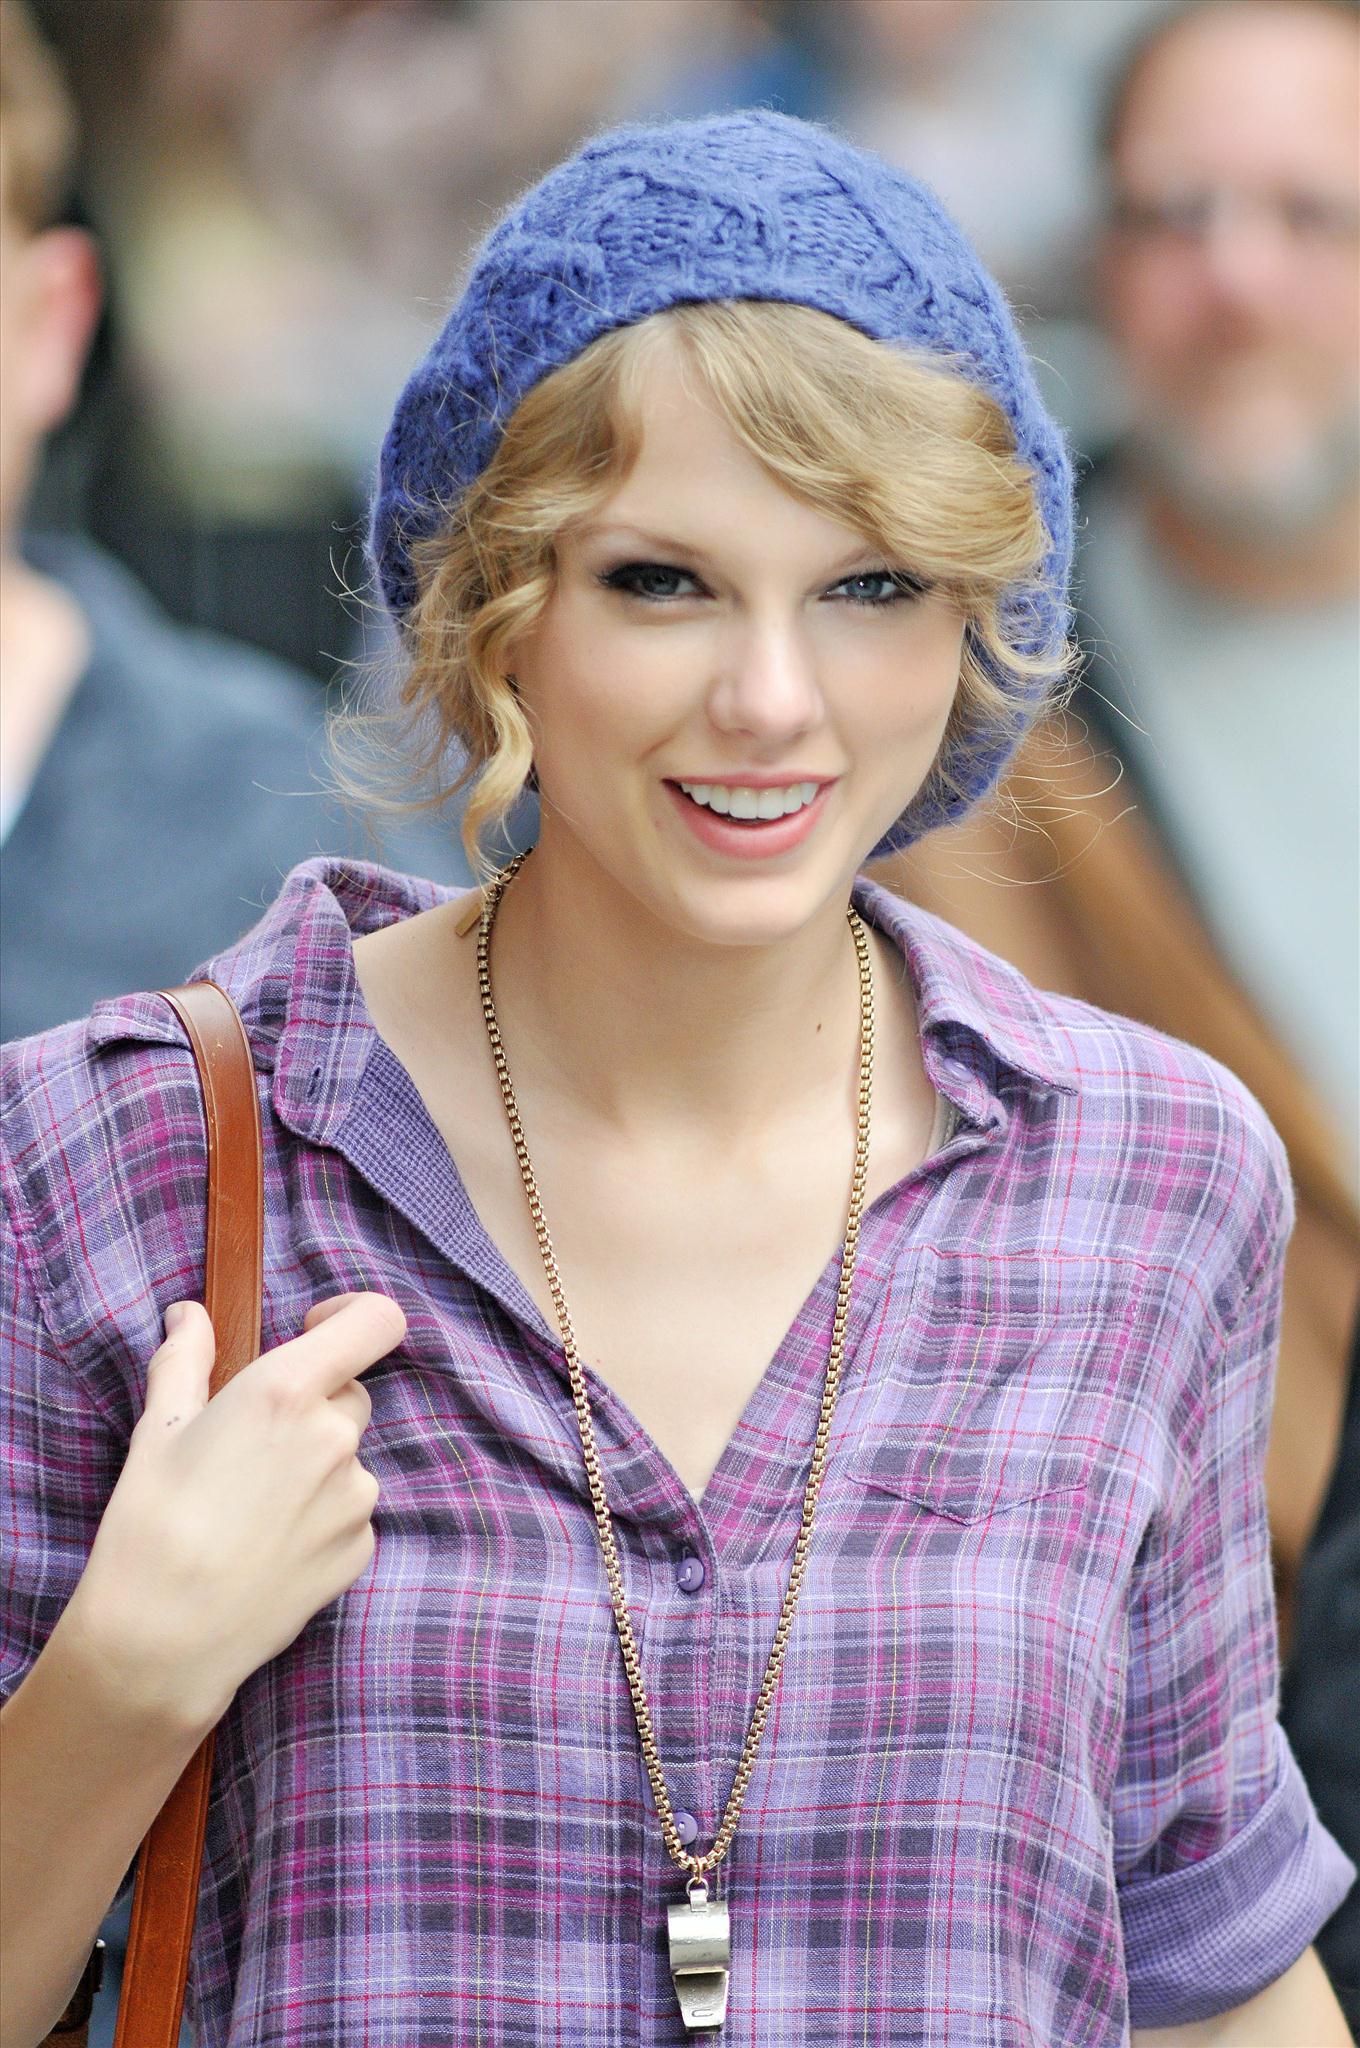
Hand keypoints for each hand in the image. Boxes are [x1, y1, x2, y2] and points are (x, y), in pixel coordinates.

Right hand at [61, 1293, 405, 1732]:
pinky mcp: (360, 1549)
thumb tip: (189, 1314)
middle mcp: (336, 1436)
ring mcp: (356, 1497)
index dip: (353, 1316)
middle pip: (350, 1393)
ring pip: (347, 1457)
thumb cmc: (150, 1526)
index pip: (376, 1321)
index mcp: (288, 1390)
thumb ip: (185, 1359)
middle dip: (313, 1404)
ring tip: (248, 1509)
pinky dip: (319, 1518)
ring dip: (314, 1466)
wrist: (162, 1641)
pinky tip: (266, 1546)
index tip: (314, 1329)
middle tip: (251, 1444)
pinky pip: (349, 1512)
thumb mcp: (158, 1430)